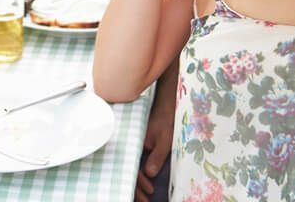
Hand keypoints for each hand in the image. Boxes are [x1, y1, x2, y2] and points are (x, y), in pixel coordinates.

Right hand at [135, 82, 175, 201]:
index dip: (138, 184)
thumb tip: (149, 174)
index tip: (147, 194)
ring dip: (136, 182)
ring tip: (146, 196)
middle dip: (135, 188)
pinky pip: (133, 161)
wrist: (166, 103)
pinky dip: (137, 172)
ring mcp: (132, 144)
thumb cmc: (166, 119)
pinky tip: (145, 181)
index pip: (131, 169)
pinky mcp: (137, 143)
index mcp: (132, 143)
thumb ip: (156, 156)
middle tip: (144, 201)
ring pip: (129, 167)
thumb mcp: (164, 140)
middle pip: (127, 170)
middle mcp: (129, 144)